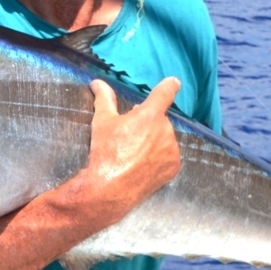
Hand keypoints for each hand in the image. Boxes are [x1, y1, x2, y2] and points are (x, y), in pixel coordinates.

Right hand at [84, 77, 182, 213]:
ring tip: (135, 152)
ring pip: (165, 138)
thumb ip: (104, 99)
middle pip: (159, 119)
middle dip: (147, 122)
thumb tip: (97, 83)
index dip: (169, 86)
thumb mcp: (102, 121)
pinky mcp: (174, 166)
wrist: (110, 187)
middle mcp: (166, 130)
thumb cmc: (105, 151)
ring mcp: (172, 150)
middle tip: (130, 133)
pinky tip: (143, 163)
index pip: (165, 93)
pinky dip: (159, 157)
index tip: (174, 82)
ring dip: (154, 140)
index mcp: (150, 114)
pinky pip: (169, 155)